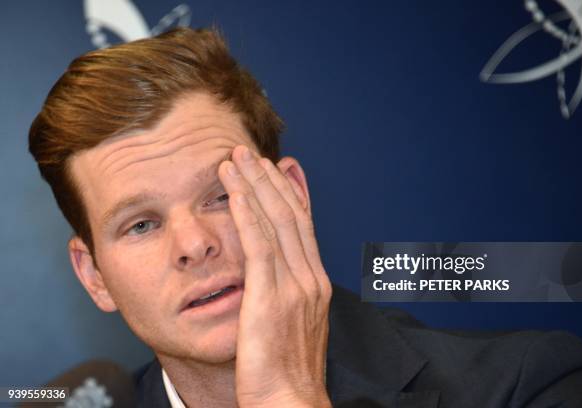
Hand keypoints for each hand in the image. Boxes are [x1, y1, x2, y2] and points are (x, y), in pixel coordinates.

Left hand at [218, 145, 331, 406]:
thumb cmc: (285, 372)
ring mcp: (294, 285)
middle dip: (269, 180)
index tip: (274, 170)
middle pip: (291, 215)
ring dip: (254, 185)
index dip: (287, 193)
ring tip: (236, 159)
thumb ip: (286, 294)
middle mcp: (310, 278)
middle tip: (251, 153)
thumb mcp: (292, 325)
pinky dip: (246, 210)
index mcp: (316, 283)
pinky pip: (258, 242)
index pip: (302, 226)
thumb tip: (274, 277)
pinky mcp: (270, 295)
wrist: (289, 402)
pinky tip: (233, 189)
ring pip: (275, 220)